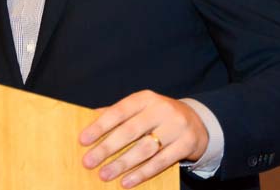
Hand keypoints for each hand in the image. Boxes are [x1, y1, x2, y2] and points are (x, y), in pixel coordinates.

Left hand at [79, 90, 208, 187]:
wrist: (196, 122)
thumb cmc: (158, 117)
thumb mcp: (140, 109)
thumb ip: (117, 115)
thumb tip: (88, 122)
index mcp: (145, 98)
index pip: (119, 111)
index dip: (100, 126)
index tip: (82, 140)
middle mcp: (161, 109)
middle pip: (130, 131)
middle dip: (107, 148)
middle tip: (89, 162)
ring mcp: (176, 126)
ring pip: (145, 148)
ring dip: (123, 164)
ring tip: (104, 175)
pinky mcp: (187, 144)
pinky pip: (161, 162)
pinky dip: (143, 173)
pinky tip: (127, 181)